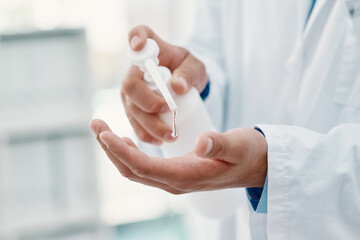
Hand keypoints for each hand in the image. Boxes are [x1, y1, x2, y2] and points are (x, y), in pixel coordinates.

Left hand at [90, 119, 267, 193]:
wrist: (255, 165)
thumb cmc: (248, 154)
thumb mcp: (239, 145)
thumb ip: (221, 144)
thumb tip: (201, 142)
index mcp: (187, 176)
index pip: (144, 168)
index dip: (122, 152)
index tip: (104, 134)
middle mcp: (175, 182)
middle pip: (132, 170)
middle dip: (110, 148)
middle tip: (95, 123)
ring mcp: (174, 178)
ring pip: (135, 169)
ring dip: (116, 150)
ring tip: (102, 129)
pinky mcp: (175, 171)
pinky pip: (144, 166)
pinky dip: (129, 153)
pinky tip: (124, 139)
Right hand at [122, 25, 206, 145]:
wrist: (183, 86)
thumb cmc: (187, 71)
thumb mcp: (195, 68)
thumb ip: (189, 73)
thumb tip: (178, 87)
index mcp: (150, 50)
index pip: (138, 34)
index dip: (135, 38)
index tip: (138, 45)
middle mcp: (134, 71)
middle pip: (130, 86)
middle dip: (148, 102)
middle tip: (169, 110)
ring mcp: (130, 93)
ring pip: (131, 109)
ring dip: (150, 125)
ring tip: (170, 135)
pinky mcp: (132, 111)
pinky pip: (134, 124)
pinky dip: (145, 134)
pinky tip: (159, 141)